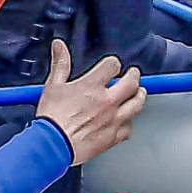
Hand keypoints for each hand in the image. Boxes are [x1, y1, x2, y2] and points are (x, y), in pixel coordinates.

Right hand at [34, 40, 144, 164]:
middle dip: (134, 75)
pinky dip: (129, 122)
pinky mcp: (112, 137)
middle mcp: (106, 101)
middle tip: (133, 74)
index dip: (113, 63)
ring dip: (139, 96)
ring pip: (137, 104)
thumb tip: (59, 46)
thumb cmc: (52, 118)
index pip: (113, 65)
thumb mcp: (53, 86)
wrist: (52, 146)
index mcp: (92, 86)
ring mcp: (112, 119)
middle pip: (132, 82)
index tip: (112, 66)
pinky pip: (129, 128)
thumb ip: (60, 64)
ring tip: (138, 93)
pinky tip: (125, 120)